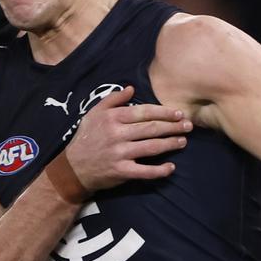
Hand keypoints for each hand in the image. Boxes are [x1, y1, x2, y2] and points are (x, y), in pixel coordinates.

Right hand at [66, 85, 190, 191]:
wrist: (72, 167)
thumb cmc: (86, 137)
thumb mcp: (94, 113)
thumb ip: (113, 99)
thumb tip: (131, 88)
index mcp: (112, 118)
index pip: (143, 112)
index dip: (163, 112)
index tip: (178, 113)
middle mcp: (117, 134)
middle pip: (151, 129)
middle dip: (172, 127)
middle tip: (188, 126)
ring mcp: (120, 153)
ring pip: (151, 147)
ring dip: (170, 144)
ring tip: (183, 141)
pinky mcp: (121, 171)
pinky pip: (145, 171)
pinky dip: (159, 170)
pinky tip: (171, 167)